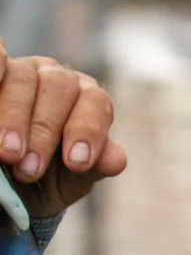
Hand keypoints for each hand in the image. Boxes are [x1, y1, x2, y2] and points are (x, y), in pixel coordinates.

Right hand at [0, 40, 125, 218]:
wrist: (10, 184)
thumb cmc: (44, 180)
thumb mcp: (68, 182)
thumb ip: (92, 169)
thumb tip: (116, 160)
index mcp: (87, 100)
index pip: (96, 102)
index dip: (87, 130)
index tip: (76, 163)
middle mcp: (57, 78)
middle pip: (59, 87)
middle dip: (44, 131)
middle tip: (29, 169)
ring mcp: (22, 69)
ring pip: (22, 77)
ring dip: (14, 116)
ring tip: (7, 154)